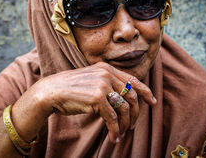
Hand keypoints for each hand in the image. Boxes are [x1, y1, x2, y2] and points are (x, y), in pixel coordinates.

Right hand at [11, 62, 155, 143]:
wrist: (52, 91)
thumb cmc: (72, 88)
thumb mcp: (92, 79)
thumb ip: (108, 83)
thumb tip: (124, 98)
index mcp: (107, 68)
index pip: (133, 79)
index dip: (145, 91)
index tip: (152, 102)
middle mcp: (107, 74)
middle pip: (131, 96)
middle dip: (135, 113)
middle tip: (132, 125)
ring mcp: (102, 85)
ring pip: (124, 108)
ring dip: (125, 124)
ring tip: (121, 132)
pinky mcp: (97, 98)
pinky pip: (113, 118)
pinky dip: (115, 130)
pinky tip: (113, 136)